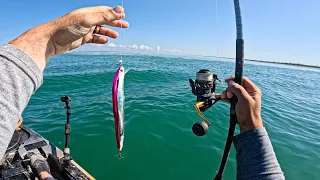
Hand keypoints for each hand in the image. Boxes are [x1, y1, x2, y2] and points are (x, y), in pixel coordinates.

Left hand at [9, 6, 128, 70]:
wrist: (51, 40)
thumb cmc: (67, 27)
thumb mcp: (88, 20)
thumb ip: (104, 16)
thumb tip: (120, 10)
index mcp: (88, 12)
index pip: (105, 10)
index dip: (115, 13)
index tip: (124, 16)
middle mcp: (86, 20)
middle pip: (104, 20)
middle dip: (115, 22)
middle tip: (125, 26)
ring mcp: (84, 29)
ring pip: (99, 30)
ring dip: (108, 32)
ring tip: (116, 36)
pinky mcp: (81, 39)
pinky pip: (93, 39)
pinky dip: (100, 39)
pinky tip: (105, 41)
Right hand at [219, 76, 262, 132]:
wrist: (247, 125)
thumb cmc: (249, 113)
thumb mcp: (244, 100)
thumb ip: (238, 89)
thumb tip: (231, 82)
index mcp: (253, 90)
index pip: (243, 79)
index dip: (234, 79)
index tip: (227, 81)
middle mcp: (248, 92)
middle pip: (236, 85)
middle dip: (229, 89)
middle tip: (228, 95)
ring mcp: (242, 97)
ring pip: (231, 91)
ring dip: (226, 93)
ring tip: (224, 98)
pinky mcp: (237, 102)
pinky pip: (229, 97)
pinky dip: (225, 97)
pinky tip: (219, 97)